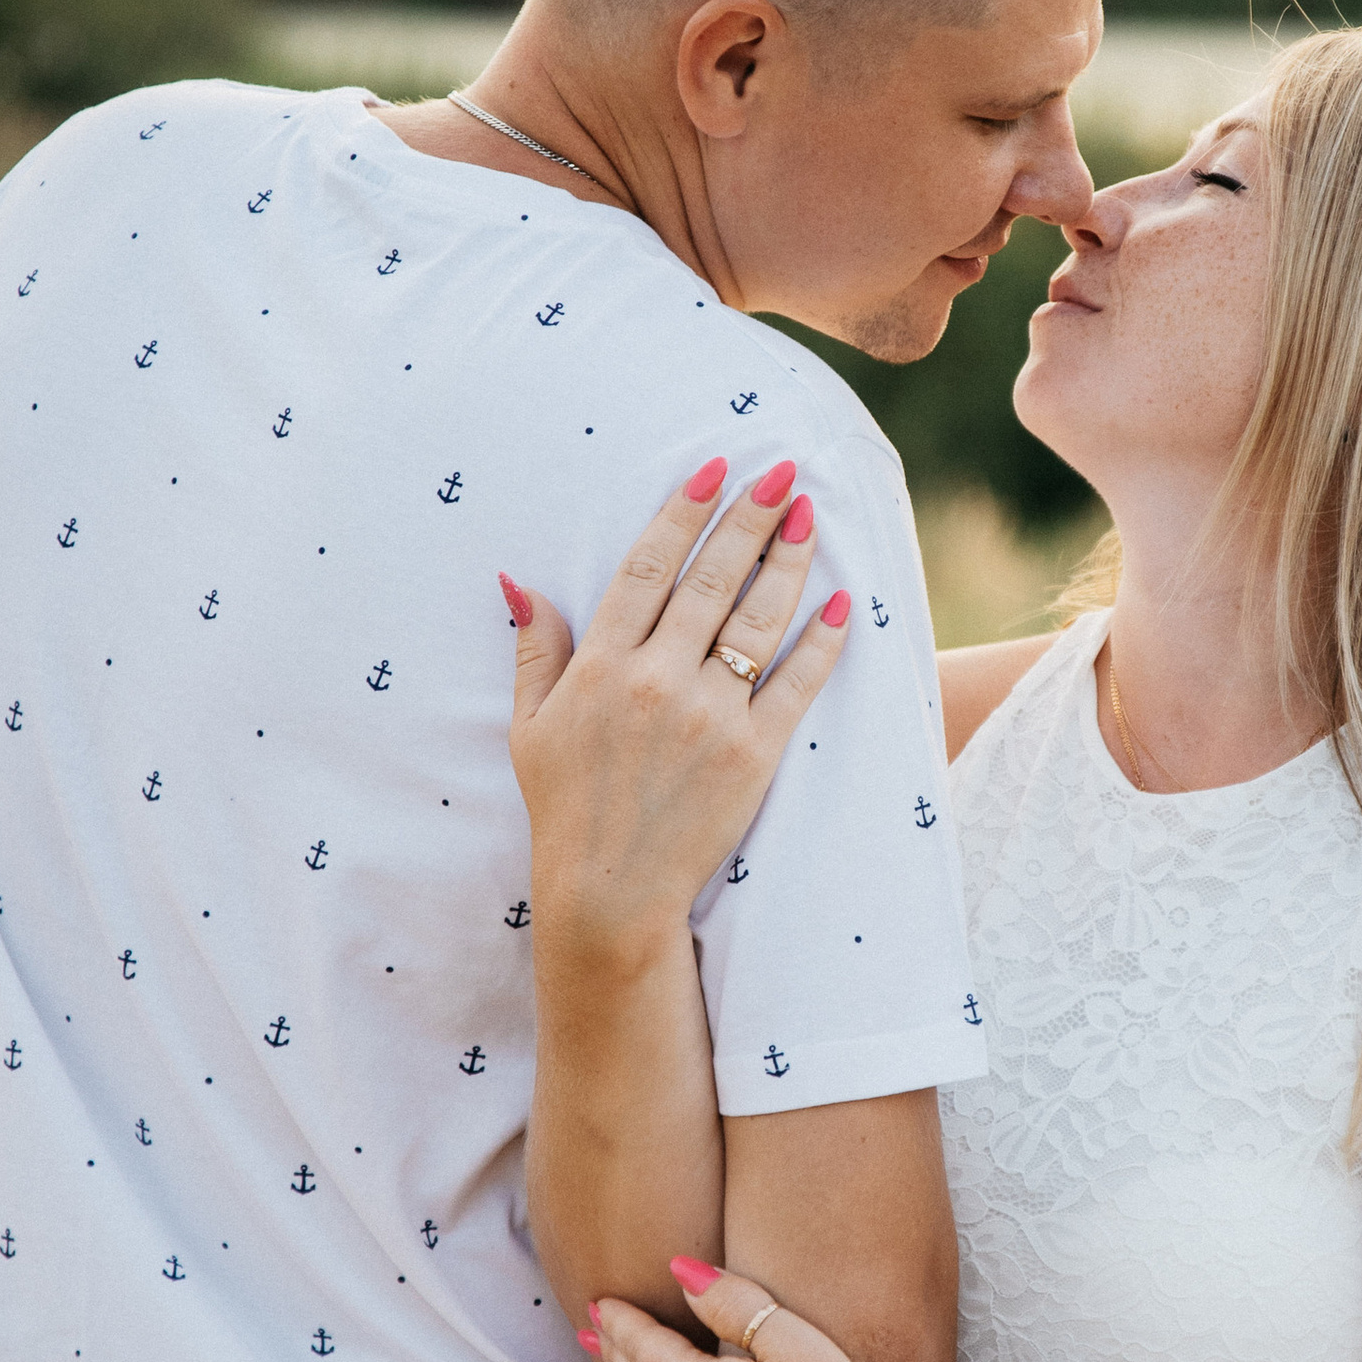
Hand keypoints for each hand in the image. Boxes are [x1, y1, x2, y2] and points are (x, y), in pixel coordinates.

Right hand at [503, 460, 850, 968]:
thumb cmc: (566, 808)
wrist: (609, 893)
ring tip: (812, 518)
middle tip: (784, 471)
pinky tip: (842, 607)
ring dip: (789, 563)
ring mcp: (708, 716)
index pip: (647, 567)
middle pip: (711, 579)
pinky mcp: (752, 754)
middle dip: (751, 517)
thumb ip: (535, 648)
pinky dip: (822, 645)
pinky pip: (796, 687)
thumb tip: (519, 580)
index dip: (681, 512)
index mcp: (600, 665)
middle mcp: (655, 680)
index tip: (712, 468)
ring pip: (757, 620)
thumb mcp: (529, 725)